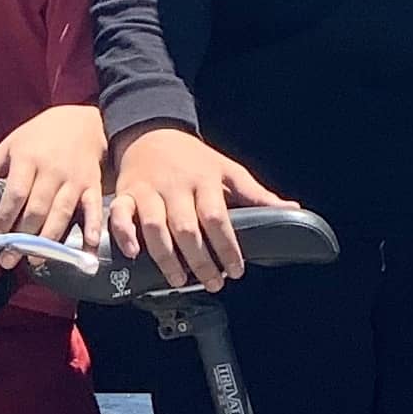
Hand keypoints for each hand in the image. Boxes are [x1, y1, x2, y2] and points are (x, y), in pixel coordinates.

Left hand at [0, 105, 104, 258]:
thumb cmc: (41, 136)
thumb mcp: (10, 144)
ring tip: (34, 260)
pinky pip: (93, 210)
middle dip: (22, 237)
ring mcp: (74, 179)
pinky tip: (88, 248)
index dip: (4, 218)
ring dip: (47, 241)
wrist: (83, 122)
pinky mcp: (92, 186)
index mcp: (28, 158)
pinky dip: (92, 230)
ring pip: (61, 214)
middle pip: (37, 209)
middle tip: (9, 258)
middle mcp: (52, 170)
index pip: (15, 194)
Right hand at [106, 124, 282, 288]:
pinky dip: (124, 234)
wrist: (151, 131)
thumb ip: (256, 195)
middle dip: (200, 261)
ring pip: (154, 226)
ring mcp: (149, 190)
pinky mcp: (125, 194)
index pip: (217, 217)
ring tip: (180, 280)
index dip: (227, 247)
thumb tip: (292, 210)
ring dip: (166, 258)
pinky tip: (133, 254)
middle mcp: (176, 186)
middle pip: (187, 227)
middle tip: (213, 283)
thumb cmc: (194, 159)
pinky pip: (120, 215)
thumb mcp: (228, 170)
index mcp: (205, 180)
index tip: (236, 270)